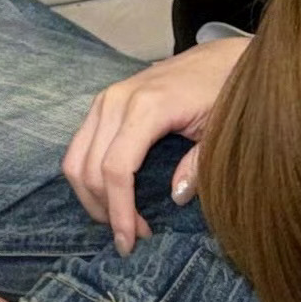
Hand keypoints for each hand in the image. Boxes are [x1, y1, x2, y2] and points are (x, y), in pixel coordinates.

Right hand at [60, 38, 249, 253]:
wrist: (220, 58)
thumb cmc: (224, 94)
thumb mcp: (220, 132)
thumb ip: (198, 164)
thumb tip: (175, 197)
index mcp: (146, 108)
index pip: (115, 169)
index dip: (119, 211)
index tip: (131, 243)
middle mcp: (116, 100)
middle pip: (88, 168)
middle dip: (105, 210)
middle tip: (133, 238)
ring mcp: (105, 100)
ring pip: (75, 159)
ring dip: (91, 197)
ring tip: (121, 221)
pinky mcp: (103, 104)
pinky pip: (80, 147)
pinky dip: (89, 177)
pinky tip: (113, 196)